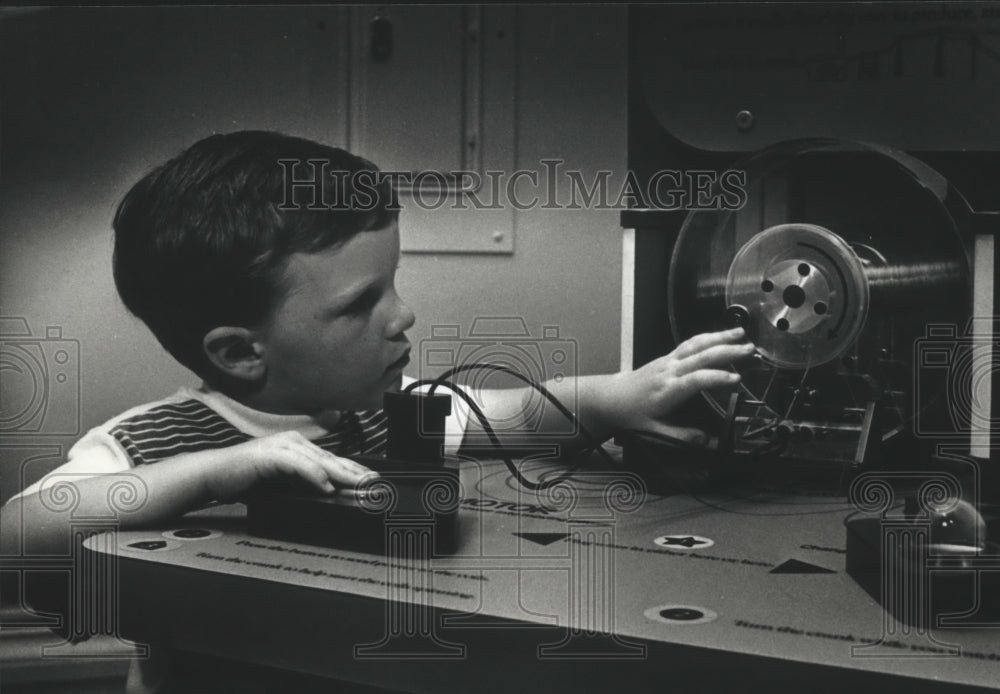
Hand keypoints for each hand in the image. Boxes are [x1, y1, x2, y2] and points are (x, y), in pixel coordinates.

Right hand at [204, 431, 377, 500]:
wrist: (214, 475)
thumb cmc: (245, 479)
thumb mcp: (282, 482)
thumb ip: (304, 484)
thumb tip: (331, 491)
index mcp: (297, 446)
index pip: (332, 460)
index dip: (354, 470)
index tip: (372, 481)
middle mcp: (292, 442)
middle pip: (331, 459)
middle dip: (355, 472)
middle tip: (375, 483)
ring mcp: (281, 446)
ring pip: (319, 460)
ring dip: (341, 473)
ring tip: (359, 484)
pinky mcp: (269, 455)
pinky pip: (297, 465)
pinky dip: (313, 476)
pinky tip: (326, 486)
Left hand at [606, 328, 754, 443]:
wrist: (613, 397)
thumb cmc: (633, 414)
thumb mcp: (655, 432)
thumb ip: (683, 436)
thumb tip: (708, 441)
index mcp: (668, 390)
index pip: (696, 380)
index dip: (717, 378)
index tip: (736, 380)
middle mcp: (670, 370)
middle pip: (701, 355)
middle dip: (726, 350)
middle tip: (749, 349)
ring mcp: (668, 360)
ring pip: (696, 344)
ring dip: (719, 337)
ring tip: (740, 333)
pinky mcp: (668, 357)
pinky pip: (690, 343)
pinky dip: (708, 337)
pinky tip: (721, 336)